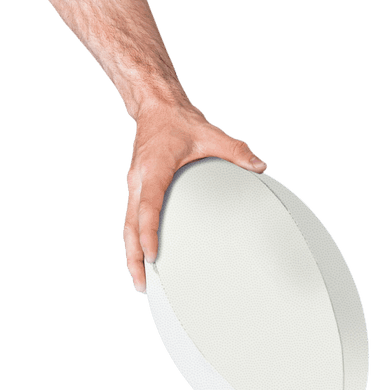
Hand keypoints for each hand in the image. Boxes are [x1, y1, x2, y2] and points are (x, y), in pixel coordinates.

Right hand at [123, 98, 266, 293]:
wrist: (156, 104)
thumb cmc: (179, 119)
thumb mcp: (210, 132)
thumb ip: (235, 150)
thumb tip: (260, 166)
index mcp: (155, 169)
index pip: (148, 206)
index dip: (149, 232)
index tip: (152, 256)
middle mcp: (139, 179)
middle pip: (130, 225)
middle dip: (134, 256)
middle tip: (143, 285)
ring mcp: (135, 182)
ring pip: (127, 224)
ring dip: (132, 252)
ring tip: (141, 280)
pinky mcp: (137, 184)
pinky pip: (131, 216)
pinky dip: (134, 237)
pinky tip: (143, 254)